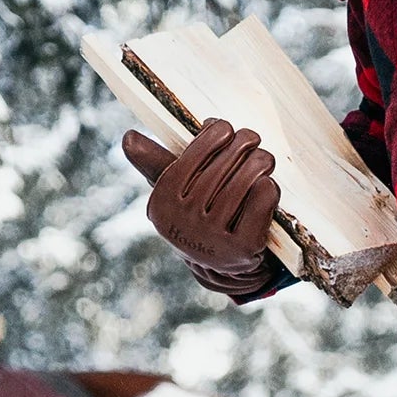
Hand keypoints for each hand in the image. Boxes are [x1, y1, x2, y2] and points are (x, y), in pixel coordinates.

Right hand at [123, 121, 282, 294]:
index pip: (194, 153)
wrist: (222, 267)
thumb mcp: (177, 192)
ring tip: (264, 159)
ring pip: (245, 180)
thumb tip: (128, 137)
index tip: (227, 129)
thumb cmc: (199, 215)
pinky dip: (269, 188)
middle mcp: (184, 222)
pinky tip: (266, 185)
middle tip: (252, 139)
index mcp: (163, 203)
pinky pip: (261, 201)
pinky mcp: (243, 249)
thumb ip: (157, 163)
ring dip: (260, 162)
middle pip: (223, 165)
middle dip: (243, 144)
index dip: (215, 134)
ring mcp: (214, 238)